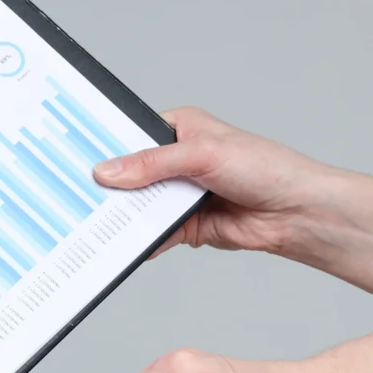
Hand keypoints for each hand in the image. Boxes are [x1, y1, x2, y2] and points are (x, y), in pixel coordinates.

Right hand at [93, 108, 372, 312]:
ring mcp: (179, 194)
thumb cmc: (266, 169)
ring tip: (90, 221)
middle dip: (107, 186)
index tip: (72, 156)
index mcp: (178, 129)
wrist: (300, 214)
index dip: (102, 146)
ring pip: (137, 205)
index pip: (129, 135)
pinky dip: (137, 239)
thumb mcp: (203, 155)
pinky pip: (151, 233)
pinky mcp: (184, 226)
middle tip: (74, 193)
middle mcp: (175, 160)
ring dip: (121, 215)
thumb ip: (152, 164)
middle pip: (128, 173)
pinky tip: (119, 243)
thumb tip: (107, 172)